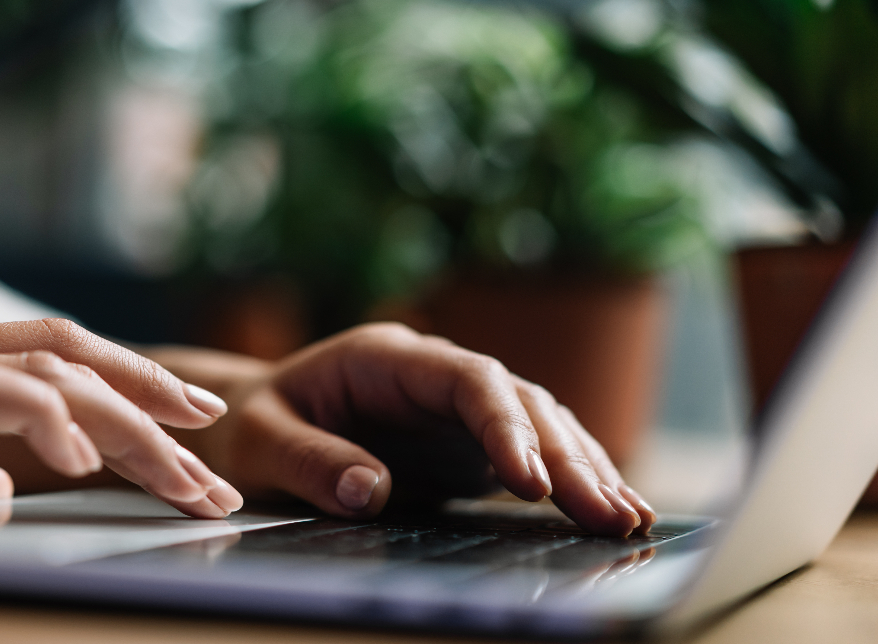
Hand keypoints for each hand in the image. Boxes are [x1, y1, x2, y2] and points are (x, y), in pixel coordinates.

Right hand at [0, 320, 241, 542]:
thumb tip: (2, 492)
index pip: (54, 359)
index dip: (129, 384)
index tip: (187, 422)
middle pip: (74, 359)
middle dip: (156, 405)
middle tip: (218, 453)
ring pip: (53, 372)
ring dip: (131, 427)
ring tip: (188, 477)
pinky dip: (48, 419)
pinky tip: (86, 462)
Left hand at [160, 323, 655, 536]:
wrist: (251, 422)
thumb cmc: (250, 426)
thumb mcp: (260, 441)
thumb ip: (309, 460)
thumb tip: (369, 492)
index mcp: (386, 358)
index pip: (467, 379)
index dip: (505, 425)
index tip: (530, 479)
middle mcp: (433, 375)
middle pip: (518, 401)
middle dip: (566, 456)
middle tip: (607, 513)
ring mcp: (454, 408)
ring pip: (538, 423)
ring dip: (584, 468)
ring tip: (627, 518)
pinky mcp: (464, 443)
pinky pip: (529, 454)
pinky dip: (569, 480)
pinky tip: (609, 510)